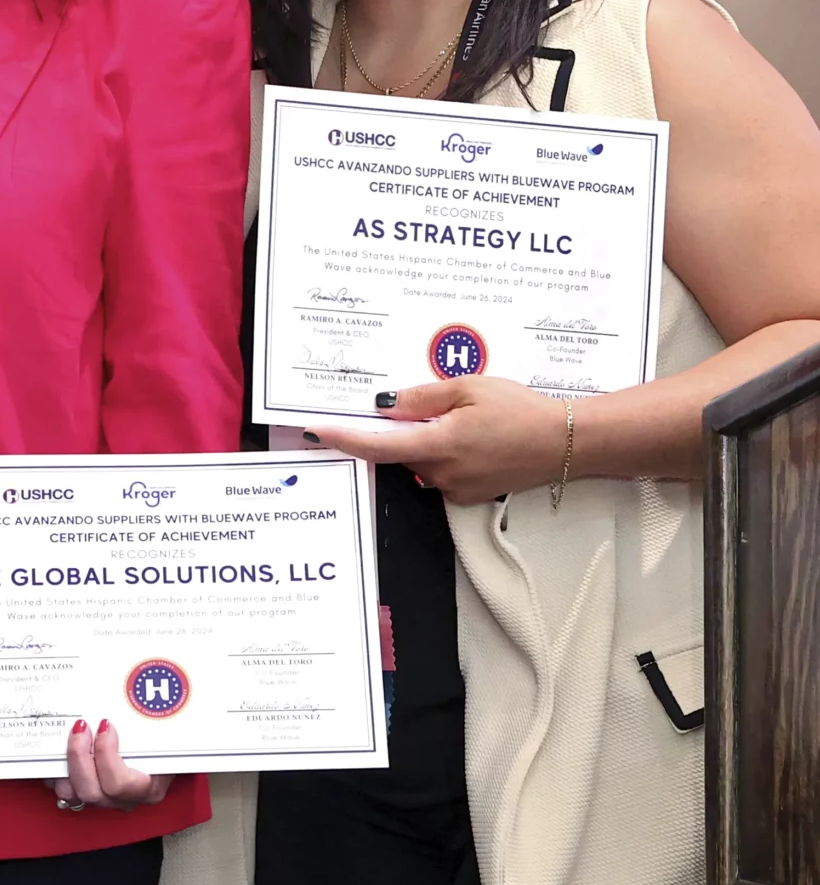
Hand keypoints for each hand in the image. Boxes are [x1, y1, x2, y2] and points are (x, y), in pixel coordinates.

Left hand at [48, 717, 173, 812]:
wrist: (166, 754)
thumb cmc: (167, 743)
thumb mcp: (169, 732)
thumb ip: (159, 719)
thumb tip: (148, 688)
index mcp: (149, 788)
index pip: (120, 783)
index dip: (106, 755)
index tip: (106, 724)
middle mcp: (124, 799)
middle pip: (92, 791)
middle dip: (79, 756)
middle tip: (81, 727)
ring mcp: (104, 799)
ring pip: (74, 794)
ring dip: (65, 765)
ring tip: (67, 736)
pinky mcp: (87, 794)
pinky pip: (63, 791)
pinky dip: (54, 772)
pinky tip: (54, 751)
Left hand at [313, 376, 567, 504]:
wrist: (567, 442)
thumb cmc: (521, 410)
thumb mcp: (467, 389)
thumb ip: (420, 399)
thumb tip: (382, 405)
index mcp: (438, 447)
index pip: (377, 446)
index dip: (344, 438)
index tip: (317, 432)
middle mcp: (441, 475)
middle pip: (399, 451)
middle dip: (401, 429)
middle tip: (428, 405)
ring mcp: (456, 489)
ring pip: (420, 461)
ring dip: (425, 441)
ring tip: (464, 418)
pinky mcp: (470, 494)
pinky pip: (440, 471)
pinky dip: (443, 453)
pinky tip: (473, 436)